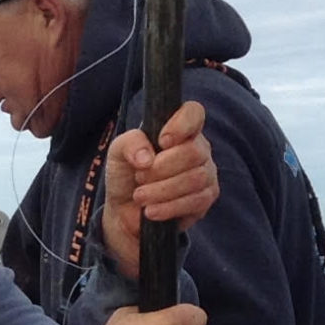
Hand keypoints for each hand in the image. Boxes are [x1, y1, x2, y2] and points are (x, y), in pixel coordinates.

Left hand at [100, 100, 217, 279]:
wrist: (126, 210)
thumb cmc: (127, 174)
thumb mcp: (118, 153)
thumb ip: (130, 143)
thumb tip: (148, 158)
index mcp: (179, 129)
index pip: (194, 113)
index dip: (181, 125)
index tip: (162, 141)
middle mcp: (198, 148)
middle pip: (194, 152)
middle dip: (161, 168)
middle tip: (140, 177)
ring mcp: (206, 173)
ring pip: (195, 178)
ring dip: (162, 190)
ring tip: (140, 196)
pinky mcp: (206, 199)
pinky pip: (196, 201)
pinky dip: (169, 207)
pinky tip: (151, 211)